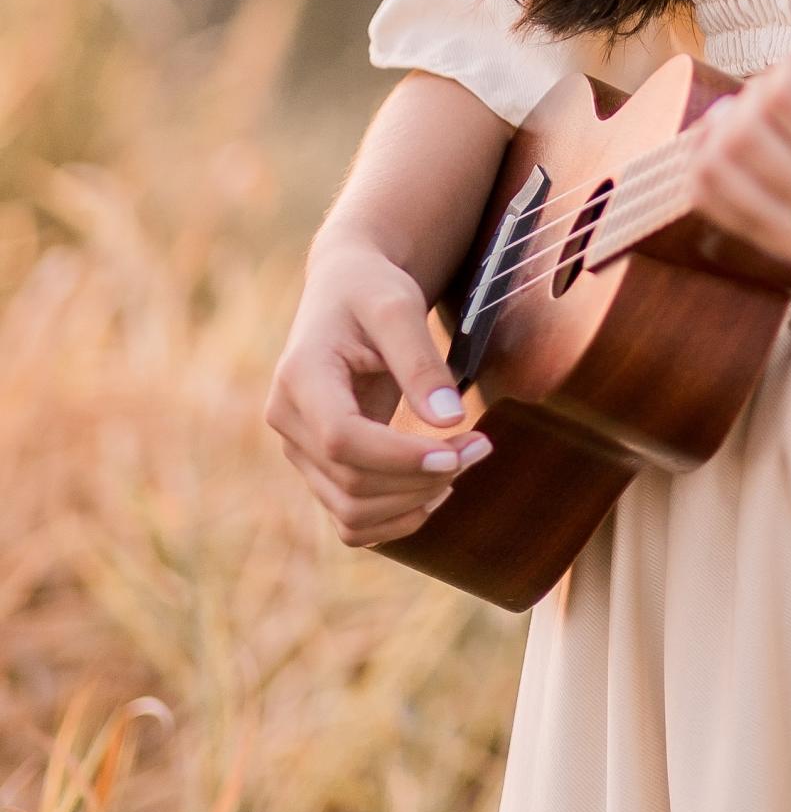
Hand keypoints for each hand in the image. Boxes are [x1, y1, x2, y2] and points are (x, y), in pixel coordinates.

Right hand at [264, 237, 492, 547]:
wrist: (347, 291)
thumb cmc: (371, 290)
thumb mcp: (399, 306)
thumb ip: (421, 361)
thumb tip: (450, 421)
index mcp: (299, 376)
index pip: (341, 438)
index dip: (398, 456)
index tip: (455, 452)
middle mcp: (288, 422)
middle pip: (351, 481)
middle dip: (422, 476)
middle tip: (481, 446)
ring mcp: (300, 451)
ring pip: (352, 511)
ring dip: (416, 501)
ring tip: (465, 461)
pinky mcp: (319, 468)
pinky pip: (352, 521)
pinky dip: (396, 519)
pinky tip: (436, 489)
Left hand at [683, 0, 790, 271]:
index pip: (785, 100)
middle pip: (744, 131)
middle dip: (757, 92)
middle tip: (786, 88)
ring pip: (716, 165)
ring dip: (724, 123)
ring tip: (752, 109)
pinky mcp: (781, 250)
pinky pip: (710, 198)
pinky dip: (705, 158)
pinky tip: (726, 136)